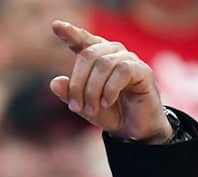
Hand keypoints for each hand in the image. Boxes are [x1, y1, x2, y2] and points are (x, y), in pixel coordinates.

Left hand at [49, 20, 172, 143]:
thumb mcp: (83, 106)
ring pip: (104, 64)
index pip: (82, 41)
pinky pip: (122, 70)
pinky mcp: (143, 70)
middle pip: (88, 55)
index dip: (69, 33)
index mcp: (96, 58)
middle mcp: (112, 53)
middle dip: (78, 84)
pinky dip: (110, 89)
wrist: (133, 130)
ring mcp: (129, 59)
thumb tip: (54, 82)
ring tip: (92, 109)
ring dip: (93, 91)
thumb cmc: (109, 113)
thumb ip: (69, 94)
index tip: (55, 26)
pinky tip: (107, 102)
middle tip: (75, 107)